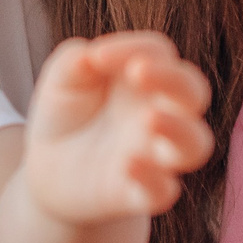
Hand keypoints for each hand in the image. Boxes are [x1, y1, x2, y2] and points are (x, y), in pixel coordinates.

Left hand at [24, 33, 213, 225]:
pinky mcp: (139, 193)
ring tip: (150, 120)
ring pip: (195, 145)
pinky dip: (152, 180)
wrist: (47, 169)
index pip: (160, 53)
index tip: (96, 57)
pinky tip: (128, 166)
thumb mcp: (62, 79)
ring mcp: (155, 156)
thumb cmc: (66, 114)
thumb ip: (75, 60)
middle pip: (194, 92)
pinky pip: (163, 192)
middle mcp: (162, 113)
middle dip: (173, 80)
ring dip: (179, 130)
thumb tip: (92, 57)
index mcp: (148, 79)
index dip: (134, 49)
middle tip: (138, 73)